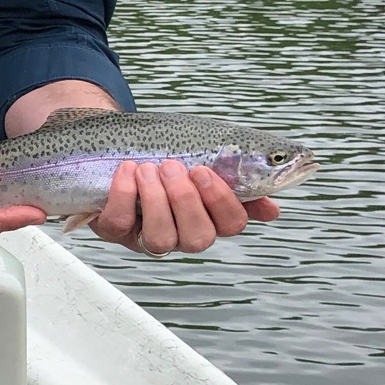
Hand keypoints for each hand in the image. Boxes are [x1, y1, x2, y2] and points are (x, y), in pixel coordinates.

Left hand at [89, 161, 278, 254]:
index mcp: (209, 215)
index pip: (232, 224)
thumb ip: (236, 180)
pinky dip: (124, 195)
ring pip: (160, 239)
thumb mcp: (202, 158)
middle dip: (186, 201)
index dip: (222, 201)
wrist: (115, 146)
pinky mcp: (112, 230)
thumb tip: (272, 210)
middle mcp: (181, 233)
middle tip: (172, 167)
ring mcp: (145, 235)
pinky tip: (128, 171)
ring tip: (149, 168)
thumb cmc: (164, 155)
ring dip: (156, 200)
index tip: (203, 171)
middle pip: (198, 238)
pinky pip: (119, 224)